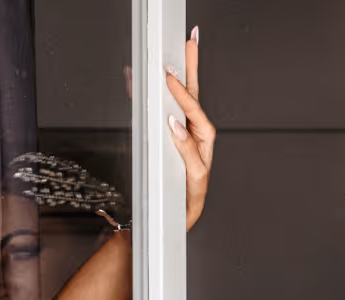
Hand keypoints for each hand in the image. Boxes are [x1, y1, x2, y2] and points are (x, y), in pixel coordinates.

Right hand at [166, 27, 214, 231]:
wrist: (177, 213)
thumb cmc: (188, 196)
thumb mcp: (193, 177)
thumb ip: (187, 151)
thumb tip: (176, 126)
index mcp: (204, 141)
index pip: (195, 114)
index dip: (184, 98)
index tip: (171, 82)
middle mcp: (194, 133)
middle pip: (193, 95)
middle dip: (191, 68)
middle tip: (190, 41)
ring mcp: (182, 132)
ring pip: (179, 98)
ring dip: (178, 73)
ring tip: (178, 48)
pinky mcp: (168, 135)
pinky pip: (159, 109)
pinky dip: (150, 92)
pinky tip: (140, 78)